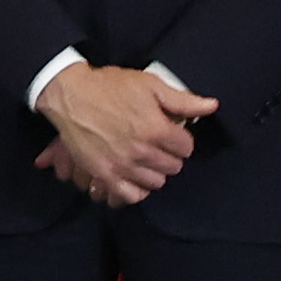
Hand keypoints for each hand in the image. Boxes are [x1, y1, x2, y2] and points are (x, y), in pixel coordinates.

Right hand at [35, 62, 214, 205]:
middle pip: (174, 167)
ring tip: (143, 158)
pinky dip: (136, 189)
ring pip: (156, 182)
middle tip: (155, 144)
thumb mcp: (148, 84)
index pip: (187, 148)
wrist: (68, 94)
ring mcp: (122, 165)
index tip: (169, 132)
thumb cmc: (109, 86)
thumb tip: (212, 106)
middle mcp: (142, 150)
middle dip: (168, 155)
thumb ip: (182, 100)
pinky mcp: (104, 174)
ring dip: (153, 171)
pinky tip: (133, 175)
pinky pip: (131, 195)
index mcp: (156, 128)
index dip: (179, 139)